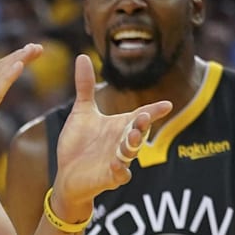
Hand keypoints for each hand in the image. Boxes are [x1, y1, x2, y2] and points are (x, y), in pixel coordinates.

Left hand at [52, 56, 172, 213]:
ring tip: (133, 137)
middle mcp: (123, 142)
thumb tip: (82, 56)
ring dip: (133, 146)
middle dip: (141, 126)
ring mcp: (118, 160)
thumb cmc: (78, 143)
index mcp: (120, 126)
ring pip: (131, 153)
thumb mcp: (82, 112)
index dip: (154, 111)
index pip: (141, 116)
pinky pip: (120, 175)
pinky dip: (120, 170)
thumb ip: (86, 86)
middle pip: (138, 132)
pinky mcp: (110, 177)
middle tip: (142, 118)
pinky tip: (116, 165)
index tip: (167, 105)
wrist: (67, 174)